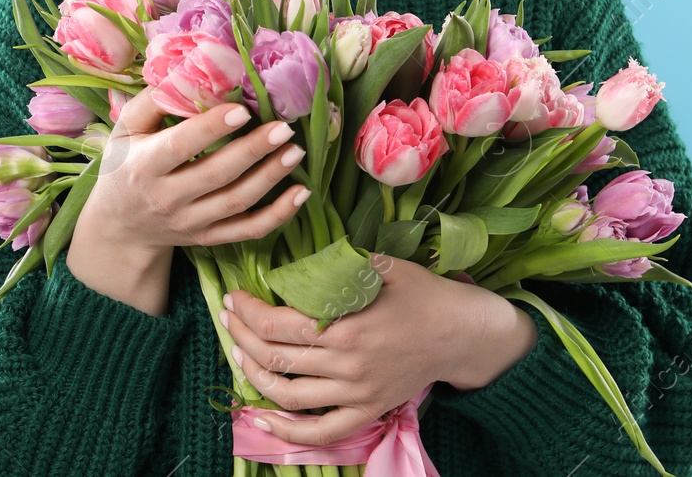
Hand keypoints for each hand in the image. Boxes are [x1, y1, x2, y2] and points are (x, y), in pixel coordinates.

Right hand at [82, 85, 312, 255]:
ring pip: (237, 202)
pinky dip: (278, 215)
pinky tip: (301, 193)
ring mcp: (191, 222)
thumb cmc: (126, 165)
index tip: (243, 109)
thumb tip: (189, 67)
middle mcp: (168, 198)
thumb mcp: (125, 130)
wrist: (119, 226)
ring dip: (271, 177)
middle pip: (217, 175)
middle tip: (284, 127)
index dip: (212, 128)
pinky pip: (248, 231)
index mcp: (145, 165)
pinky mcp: (208, 238)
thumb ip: (153, 101)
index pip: (182, 145)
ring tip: (296, 151)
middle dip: (253, 150)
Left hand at [220, 253, 539, 445]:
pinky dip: (287, 430)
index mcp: (347, 325)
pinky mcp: (367, 410)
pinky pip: (321, 431)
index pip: (278, 325)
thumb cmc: (422, 293)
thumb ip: (340, 265)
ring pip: (288, 395)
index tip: (234, 298)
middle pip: (275, 358)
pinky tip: (262, 417)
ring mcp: (356, 392)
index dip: (248, 312)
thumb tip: (299, 260)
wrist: (462, 333)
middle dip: (241, 337)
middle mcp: (347, 364)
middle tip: (229, 318)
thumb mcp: (384, 266)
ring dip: (253, 375)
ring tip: (239, 353)